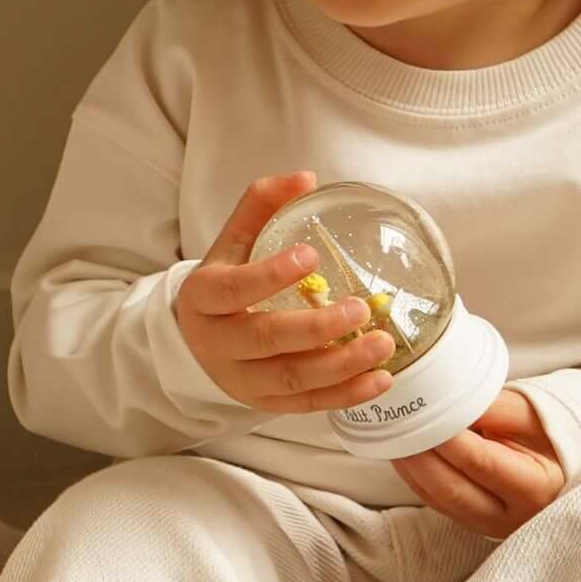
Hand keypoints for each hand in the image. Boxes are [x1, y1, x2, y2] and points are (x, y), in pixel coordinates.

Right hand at [175, 174, 401, 412]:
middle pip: (265, 340)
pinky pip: (307, 405)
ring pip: (290, 379)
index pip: (234, 289)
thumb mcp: (232, 244)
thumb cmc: (225, 284)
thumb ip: (262, 207)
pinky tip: (380, 380)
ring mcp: (241, 379)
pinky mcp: (264, 404)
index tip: (310, 256)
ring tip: (381, 345)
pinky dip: (346, 396)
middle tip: (359, 309)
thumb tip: (306, 177)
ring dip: (340, 365)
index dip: (270, 274)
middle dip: (316, 327)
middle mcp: (219, 343)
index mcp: (205, 298)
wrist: (198, 341)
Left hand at [392, 390, 564, 534]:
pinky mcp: (471, 524)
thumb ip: (492, 408)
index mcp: (536, 487)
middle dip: (419, 456)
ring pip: (438, 500)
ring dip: (411, 468)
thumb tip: (446, 400)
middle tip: (396, 425)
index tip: (422, 414)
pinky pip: (435, 502)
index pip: (481, 462)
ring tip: (393, 435)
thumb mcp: (531, 415)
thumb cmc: (549, 434)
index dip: (447, 440)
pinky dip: (415, 477)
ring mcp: (490, 525)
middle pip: (452, 489)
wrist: (561, 464)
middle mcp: (512, 515)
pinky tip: (402, 453)